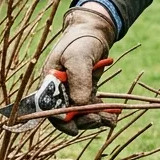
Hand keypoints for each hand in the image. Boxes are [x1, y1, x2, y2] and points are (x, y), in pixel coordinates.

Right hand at [42, 5, 115, 133]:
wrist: (94, 31)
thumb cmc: (80, 41)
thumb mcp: (78, 58)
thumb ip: (78, 81)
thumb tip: (80, 106)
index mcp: (48, 83)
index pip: (49, 108)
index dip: (60, 121)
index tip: (74, 128)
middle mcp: (58, 91)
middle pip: (66, 115)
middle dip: (82, 121)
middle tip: (98, 120)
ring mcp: (72, 92)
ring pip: (80, 114)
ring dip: (94, 119)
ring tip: (109, 119)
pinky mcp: (85, 92)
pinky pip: (90, 108)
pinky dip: (101, 113)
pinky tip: (112, 116)